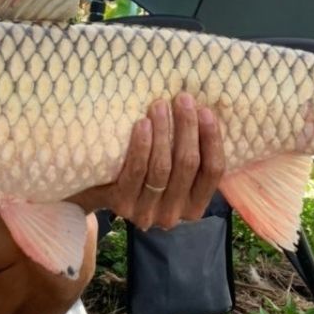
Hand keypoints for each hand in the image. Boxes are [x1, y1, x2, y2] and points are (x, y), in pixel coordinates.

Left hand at [73, 93, 223, 230]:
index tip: (205, 110)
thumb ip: (190, 155)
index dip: (212, 139)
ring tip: (160, 105)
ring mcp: (147, 212)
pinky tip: (143, 124)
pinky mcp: (122, 204)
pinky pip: (136, 171)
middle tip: (182, 99)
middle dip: (187, 128)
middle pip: (187, 165)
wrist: (100, 191)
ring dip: (164, 131)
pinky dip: (141, 145)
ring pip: (162, 167)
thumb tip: (204, 112)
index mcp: (194, 207)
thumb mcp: (173, 173)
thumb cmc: (145, 173)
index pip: (213, 172)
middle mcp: (174, 214)